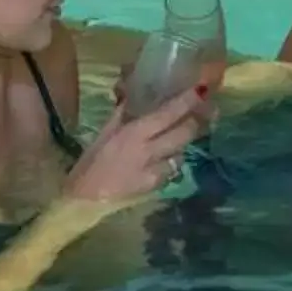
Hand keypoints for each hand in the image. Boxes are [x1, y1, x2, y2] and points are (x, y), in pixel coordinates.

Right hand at [65, 85, 206, 203]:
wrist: (85, 201)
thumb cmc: (90, 164)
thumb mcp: (105, 133)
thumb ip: (122, 114)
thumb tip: (133, 94)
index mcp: (134, 133)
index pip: (169, 113)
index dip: (189, 100)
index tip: (203, 89)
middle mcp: (150, 151)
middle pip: (185, 132)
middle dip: (198, 120)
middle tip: (207, 110)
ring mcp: (156, 171)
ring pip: (182, 152)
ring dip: (185, 142)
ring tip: (185, 134)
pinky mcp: (158, 187)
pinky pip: (173, 169)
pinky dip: (173, 161)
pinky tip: (168, 158)